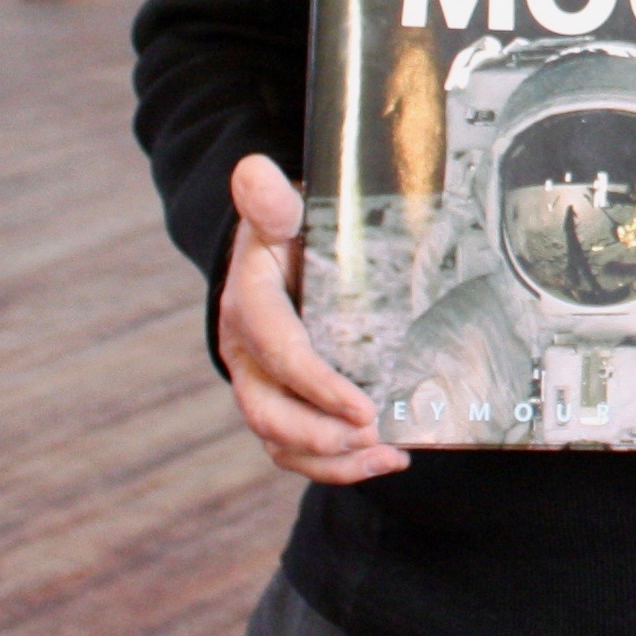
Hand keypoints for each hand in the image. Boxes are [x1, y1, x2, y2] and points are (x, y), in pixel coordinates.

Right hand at [216, 153, 406, 485]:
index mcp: (249, 306)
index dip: (316, 384)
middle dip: (320, 435)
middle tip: (373, 436)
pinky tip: (385, 459)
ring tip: (387, 456)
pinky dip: (336, 465)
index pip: (278, 352)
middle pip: (269, 411)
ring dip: (331, 460)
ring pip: (282, 440)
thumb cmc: (288, 233)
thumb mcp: (278, 211)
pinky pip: (296, 448)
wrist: (279, 255)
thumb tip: (255, 170)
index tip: (362, 407)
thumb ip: (268, 198)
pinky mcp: (282, 404)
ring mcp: (261, 385)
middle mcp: (248, 355)